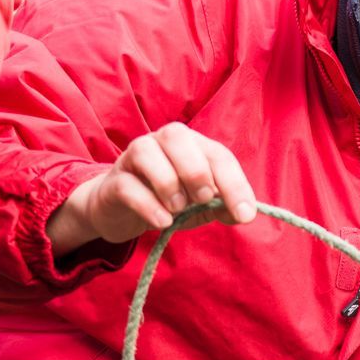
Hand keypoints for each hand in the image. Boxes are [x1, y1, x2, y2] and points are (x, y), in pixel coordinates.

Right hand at [47, 122, 256, 254]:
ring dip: (169, 183)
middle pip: (178, 137)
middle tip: (203, 199)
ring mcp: (133, 158)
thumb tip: (244, 214)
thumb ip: (223, 207)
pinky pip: (129, 186)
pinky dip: (149, 205)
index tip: (245, 214)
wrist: (122, 212)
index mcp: (191, 144)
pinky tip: (162, 221)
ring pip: (147, 153)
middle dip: (196, 171)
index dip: (235, 183)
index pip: (217, 154)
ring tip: (178, 209)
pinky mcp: (114, 182)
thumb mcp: (201, 206)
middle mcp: (161, 142)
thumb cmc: (168, 202)